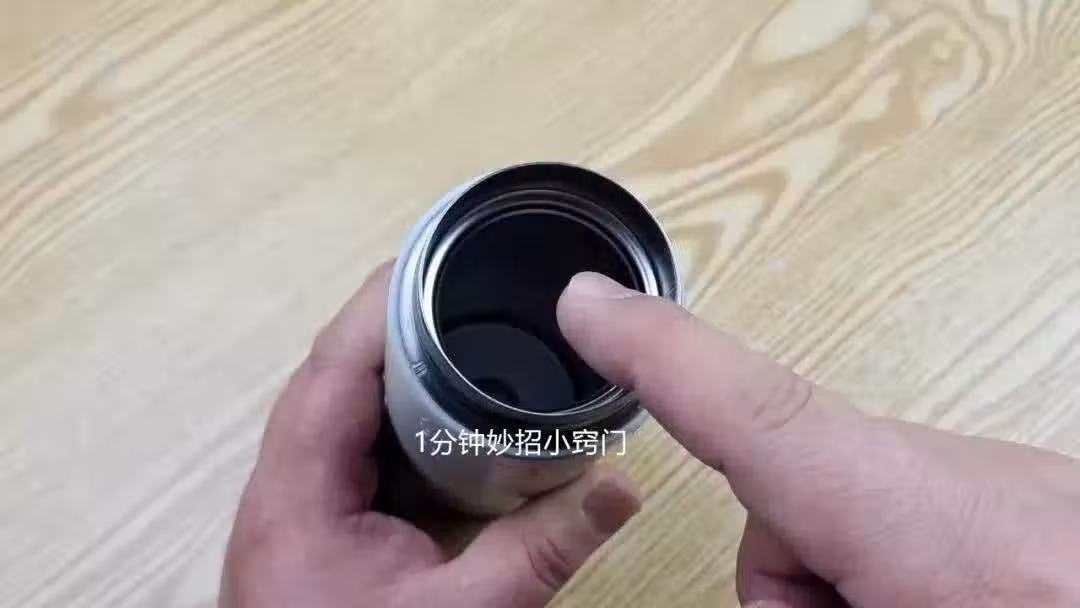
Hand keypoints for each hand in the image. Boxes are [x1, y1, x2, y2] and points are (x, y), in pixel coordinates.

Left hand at [220, 263, 640, 607]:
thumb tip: (622, 488)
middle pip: (332, 373)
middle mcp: (280, 486)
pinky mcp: (311, 525)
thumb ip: (541, 549)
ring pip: (338, 407)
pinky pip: (349, 445)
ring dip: (390, 366)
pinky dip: (392, 414)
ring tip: (458, 329)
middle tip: (467, 287)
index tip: (437, 254)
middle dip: (394, 322)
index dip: (382, 299)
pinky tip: (439, 412)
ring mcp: (291, 505)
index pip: (335, 363)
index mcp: (298, 491)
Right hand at [557, 272, 1079, 607]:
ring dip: (853, 588)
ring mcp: (1003, 487)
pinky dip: (906, 573)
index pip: (758, 415)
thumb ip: (804, 588)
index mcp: (928, 528)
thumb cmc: (1035, 591)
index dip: (660, 355)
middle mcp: (969, 485)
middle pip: (795, 503)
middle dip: (794, 585)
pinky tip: (957, 595)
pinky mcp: (1027, 499)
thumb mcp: (905, 596)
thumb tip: (773, 573)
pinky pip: (917, 522)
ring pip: (854, 518)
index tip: (589, 304)